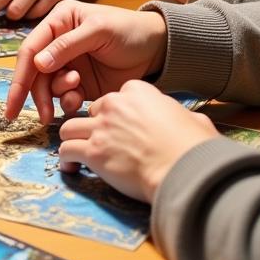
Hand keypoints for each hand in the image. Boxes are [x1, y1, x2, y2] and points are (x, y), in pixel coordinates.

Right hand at [5, 0, 167, 123]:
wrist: (158, 49)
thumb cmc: (129, 30)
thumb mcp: (99, 31)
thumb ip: (68, 46)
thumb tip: (38, 63)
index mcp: (59, 21)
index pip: (31, 48)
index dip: (20, 75)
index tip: (13, 101)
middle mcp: (58, 42)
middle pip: (35, 71)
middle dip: (36, 94)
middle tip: (44, 116)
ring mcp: (68, 63)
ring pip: (47, 86)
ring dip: (56, 95)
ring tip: (76, 94)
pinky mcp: (81, 82)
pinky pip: (64, 96)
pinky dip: (67, 102)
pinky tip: (80, 101)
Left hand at [57, 80, 217, 201]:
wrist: (185, 168)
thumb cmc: (193, 145)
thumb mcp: (191, 118)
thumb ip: (178, 115)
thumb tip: (190, 121)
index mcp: (137, 91)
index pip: (114, 97)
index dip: (115, 114)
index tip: (120, 128)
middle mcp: (114, 105)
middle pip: (91, 111)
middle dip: (93, 126)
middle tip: (100, 143)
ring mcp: (101, 128)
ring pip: (69, 127)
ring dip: (72, 139)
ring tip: (77, 152)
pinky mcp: (93, 152)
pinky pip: (66, 150)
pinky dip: (66, 160)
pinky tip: (71, 168)